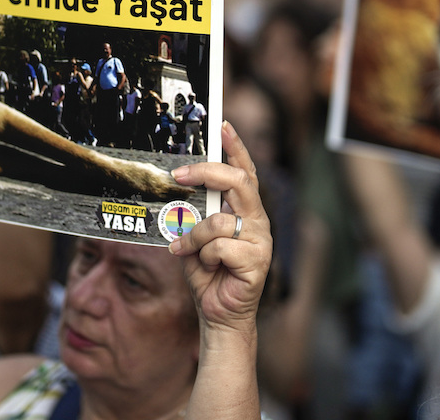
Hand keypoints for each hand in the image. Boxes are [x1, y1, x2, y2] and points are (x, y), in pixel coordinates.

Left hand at [168, 121, 271, 332]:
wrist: (218, 315)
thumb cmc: (208, 275)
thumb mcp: (196, 238)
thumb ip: (195, 215)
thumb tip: (180, 190)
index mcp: (245, 212)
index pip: (244, 173)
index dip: (236, 148)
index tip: (223, 125)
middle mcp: (258, 222)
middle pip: (239, 183)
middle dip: (207, 173)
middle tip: (178, 174)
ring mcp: (261, 241)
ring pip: (219, 221)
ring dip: (194, 237)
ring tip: (185, 250)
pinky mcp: (257, 262)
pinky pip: (221, 247)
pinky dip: (205, 257)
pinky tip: (208, 269)